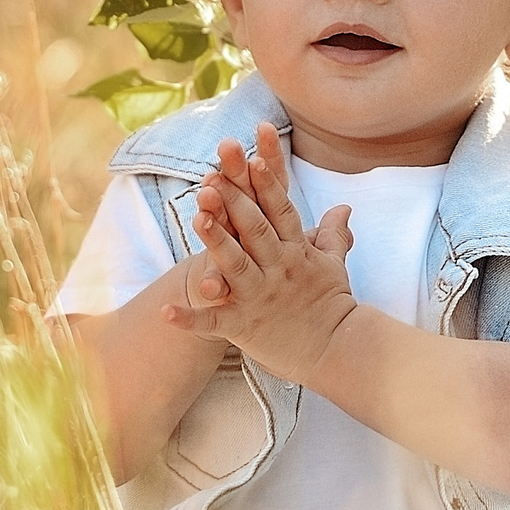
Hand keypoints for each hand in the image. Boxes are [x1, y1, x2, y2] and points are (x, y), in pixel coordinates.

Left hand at [161, 122, 357, 381]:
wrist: (336, 350)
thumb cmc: (332, 304)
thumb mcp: (334, 264)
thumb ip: (332, 233)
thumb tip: (343, 206)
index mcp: (296, 252)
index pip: (281, 212)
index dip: (268, 185)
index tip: (254, 159)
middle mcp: (278, 270)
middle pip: (255, 230)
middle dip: (235, 202)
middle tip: (214, 176)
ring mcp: (259, 297)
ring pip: (235, 265)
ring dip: (215, 242)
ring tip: (196, 219)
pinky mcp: (244, 326)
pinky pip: (212, 321)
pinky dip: (189, 318)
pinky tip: (165, 311)